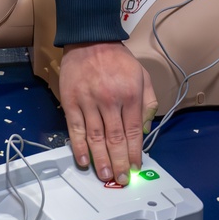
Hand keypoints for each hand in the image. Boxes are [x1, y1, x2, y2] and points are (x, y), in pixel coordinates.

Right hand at [59, 41, 157, 183]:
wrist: (90, 39)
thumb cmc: (118, 59)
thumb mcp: (142, 75)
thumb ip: (147, 102)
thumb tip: (145, 129)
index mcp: (130, 95)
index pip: (133, 131)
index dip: (134, 152)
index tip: (135, 167)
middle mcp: (110, 101)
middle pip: (115, 139)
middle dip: (119, 162)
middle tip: (121, 180)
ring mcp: (88, 102)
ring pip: (95, 138)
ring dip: (100, 160)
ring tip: (105, 176)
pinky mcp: (71, 102)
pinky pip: (75, 129)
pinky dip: (78, 147)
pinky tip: (83, 160)